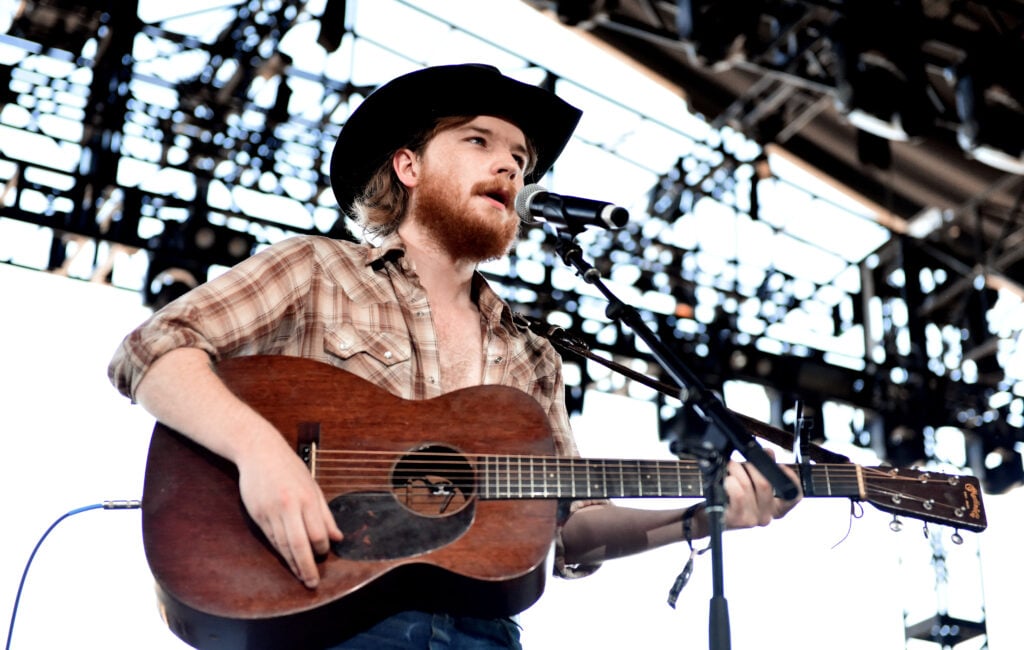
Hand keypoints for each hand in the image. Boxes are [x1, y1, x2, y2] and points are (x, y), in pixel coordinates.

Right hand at [235, 427, 343, 588]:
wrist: (259, 451)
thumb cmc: (290, 468)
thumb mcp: (313, 486)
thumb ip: (325, 514)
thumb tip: (338, 538)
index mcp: (306, 498)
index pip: (317, 533)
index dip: (322, 548)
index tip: (325, 554)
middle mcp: (288, 506)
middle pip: (298, 545)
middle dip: (306, 567)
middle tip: (312, 583)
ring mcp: (270, 511)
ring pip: (282, 545)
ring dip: (292, 563)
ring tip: (300, 576)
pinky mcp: (257, 514)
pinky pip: (270, 538)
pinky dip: (279, 551)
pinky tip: (286, 559)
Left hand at [722, 448, 801, 528]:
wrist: (710, 513)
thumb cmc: (732, 496)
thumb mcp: (751, 480)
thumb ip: (764, 467)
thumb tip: (769, 453)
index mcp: (776, 508)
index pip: (794, 495)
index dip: (789, 477)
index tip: (778, 465)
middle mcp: (767, 516)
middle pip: (765, 484)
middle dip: (750, 466)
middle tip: (739, 464)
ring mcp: (753, 519)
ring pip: (747, 486)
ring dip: (736, 470)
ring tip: (730, 469)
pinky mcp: (737, 519)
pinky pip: (737, 494)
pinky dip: (730, 482)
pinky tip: (726, 481)